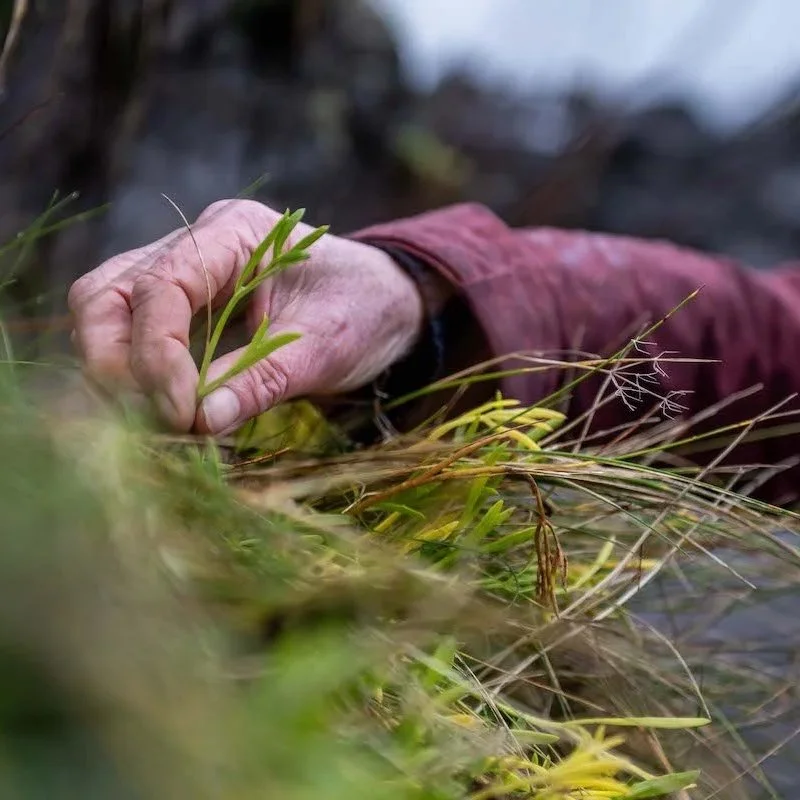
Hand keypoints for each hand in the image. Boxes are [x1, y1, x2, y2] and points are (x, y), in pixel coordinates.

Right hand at [68, 199, 423, 434]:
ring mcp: (181, 275)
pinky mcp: (180, 310)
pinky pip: (130, 339)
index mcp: (236, 231)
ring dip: (116, 374)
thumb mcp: (323, 348)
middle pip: (106, 294)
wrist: (383, 305)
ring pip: (105, 315)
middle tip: (158, 420)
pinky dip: (133, 380)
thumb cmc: (363, 312)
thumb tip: (199, 422)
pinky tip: (163, 415)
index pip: (162, 285)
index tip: (181, 414)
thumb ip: (261, 380)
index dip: (158, 355)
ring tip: (160, 424)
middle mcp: (196, 244)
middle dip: (115, 363)